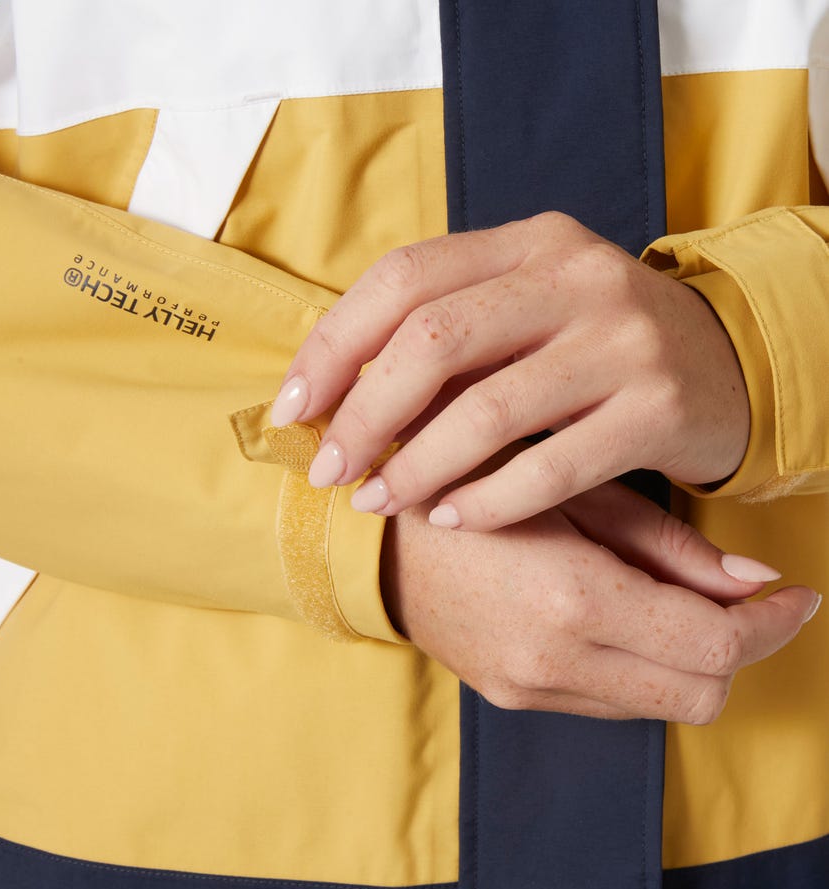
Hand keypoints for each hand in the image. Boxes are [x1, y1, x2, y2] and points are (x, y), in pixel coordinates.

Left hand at [272, 213, 749, 530]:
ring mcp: (623, 340)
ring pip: (488, 411)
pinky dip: (487, 501)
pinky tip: (449, 519)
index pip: (403, 277)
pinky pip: (551, 469)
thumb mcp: (527, 310)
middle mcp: (576, 276)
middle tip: (329, 469)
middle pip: (434, 340)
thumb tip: (333, 391)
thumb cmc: (594, 344)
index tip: (293, 408)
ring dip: (416, 467)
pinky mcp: (659, 410)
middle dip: (363, 414)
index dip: (332, 346)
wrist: (724, 365)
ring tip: (378, 501)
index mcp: (528, 240)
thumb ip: (447, 332)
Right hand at [381, 479, 818, 721]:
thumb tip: (754, 581)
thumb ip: (668, 545)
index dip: (771, 626)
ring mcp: (530, 688)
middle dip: (740, 652)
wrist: (375, 537)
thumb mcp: (573, 492)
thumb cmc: (472, 487)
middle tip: (745, 604)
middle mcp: (554, 660)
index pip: (714, 646)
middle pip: (699, 694)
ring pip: (659, 705)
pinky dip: (638, 669)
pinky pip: (609, 701)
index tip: (797, 596)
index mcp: (574, 598)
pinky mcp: (514, 697)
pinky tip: (622, 617)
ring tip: (678, 601)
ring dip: (689, 661)